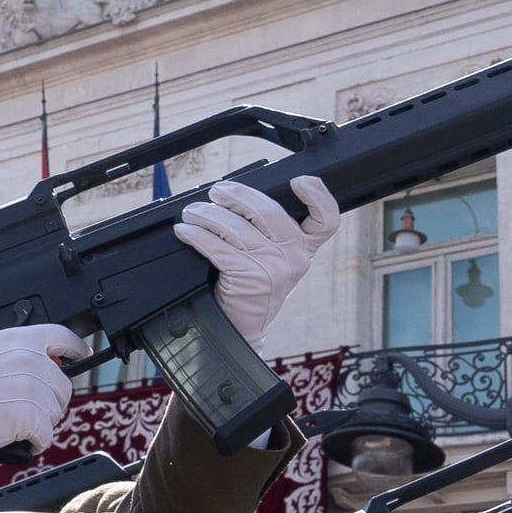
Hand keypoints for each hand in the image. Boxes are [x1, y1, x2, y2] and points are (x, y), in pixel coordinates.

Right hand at [0, 325, 83, 459]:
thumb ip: (16, 354)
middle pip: (63, 386)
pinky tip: (17, 438)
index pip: (61, 337)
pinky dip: (35, 442)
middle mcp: (29, 359)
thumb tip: (38, 366)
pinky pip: (47, 435)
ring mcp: (32, 387)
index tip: (80, 356)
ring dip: (40, 423)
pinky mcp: (31, 415)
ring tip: (13, 423)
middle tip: (26, 410)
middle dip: (50, 402)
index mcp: (18, 339)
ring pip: (56, 412)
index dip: (75, 348)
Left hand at [173, 176, 336, 347]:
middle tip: (216, 192)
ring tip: (192, 213)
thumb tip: (231, 196)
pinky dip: (196, 235)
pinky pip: (216, 246)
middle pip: (268, 210)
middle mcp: (294, 257)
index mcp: (304, 248)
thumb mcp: (273, 261)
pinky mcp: (249, 277)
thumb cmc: (253, 287)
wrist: (242, 330)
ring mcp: (273, 267)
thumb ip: (267, 233)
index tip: (300, 182)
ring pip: (234, 226)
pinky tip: (185, 232)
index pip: (326, 220)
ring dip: (206, 215)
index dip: (318, 196)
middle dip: (236, 195)